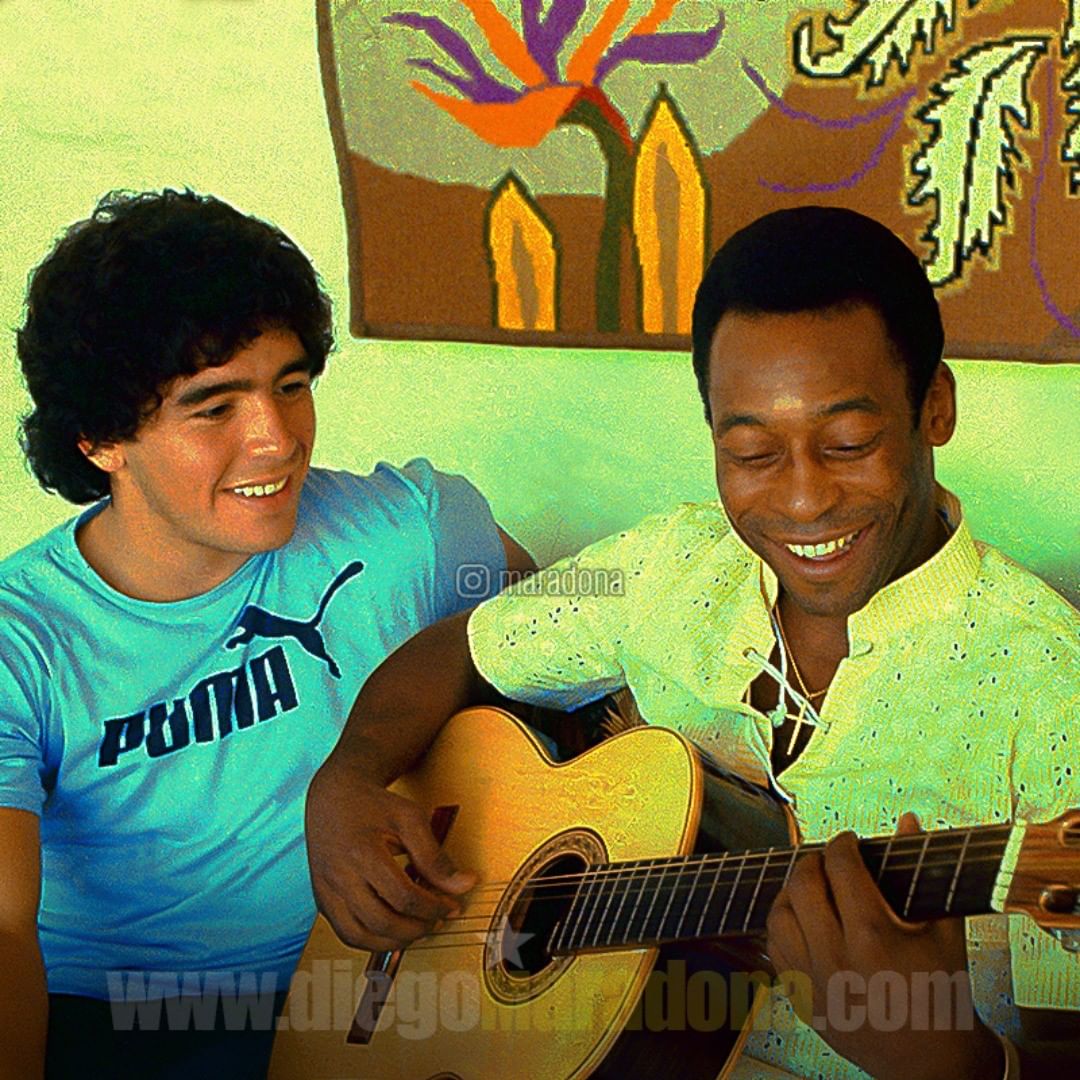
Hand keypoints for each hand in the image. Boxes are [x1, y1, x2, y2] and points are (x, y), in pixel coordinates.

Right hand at [304, 756, 476, 951]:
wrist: (334, 796)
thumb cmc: (372, 805)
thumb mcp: (409, 819)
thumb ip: (435, 856)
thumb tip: (464, 884)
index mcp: (362, 852)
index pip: (403, 896)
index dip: (433, 907)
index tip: (452, 906)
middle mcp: (339, 875)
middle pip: (380, 922)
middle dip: (416, 929)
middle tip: (437, 921)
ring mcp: (326, 890)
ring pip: (358, 936)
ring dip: (393, 942)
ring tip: (417, 929)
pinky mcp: (321, 899)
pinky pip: (345, 933)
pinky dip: (370, 940)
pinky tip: (392, 930)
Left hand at [765, 813, 1001, 1079]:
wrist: (935, 1065)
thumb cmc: (944, 992)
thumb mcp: (942, 930)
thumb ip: (921, 870)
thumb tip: (909, 820)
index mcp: (873, 938)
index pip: (841, 868)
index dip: (843, 844)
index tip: (849, 841)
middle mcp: (837, 960)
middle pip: (802, 886)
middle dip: (812, 862)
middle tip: (826, 859)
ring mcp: (815, 985)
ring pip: (778, 918)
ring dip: (790, 894)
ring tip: (808, 886)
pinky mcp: (804, 1004)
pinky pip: (775, 953)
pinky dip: (782, 930)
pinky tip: (800, 921)